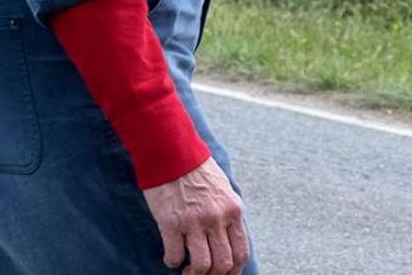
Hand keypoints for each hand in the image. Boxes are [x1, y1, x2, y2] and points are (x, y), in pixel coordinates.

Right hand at [141, 157, 249, 274]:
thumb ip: (227, 213)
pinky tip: (170, 258)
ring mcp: (194, 221)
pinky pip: (174, 253)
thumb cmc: (195, 168)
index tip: (224, 274)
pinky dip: (172, 261)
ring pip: (202, 264)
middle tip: (203, 274)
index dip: (234, 270)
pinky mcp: (171, 221)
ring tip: (186, 272)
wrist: (169, 150)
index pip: (241, 253)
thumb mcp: (223, 189)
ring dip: (194, 274)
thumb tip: (227, 238)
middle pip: (223, 263)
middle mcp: (217, 219)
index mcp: (233, 211)